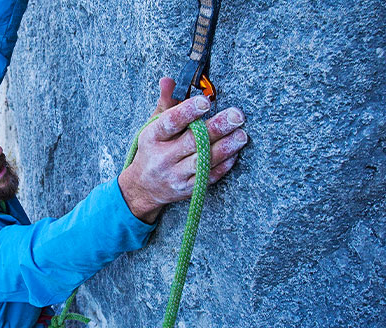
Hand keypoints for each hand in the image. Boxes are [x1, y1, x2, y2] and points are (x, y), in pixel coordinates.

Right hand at [118, 77, 247, 222]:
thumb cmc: (153, 150)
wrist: (143, 187)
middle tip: (237, 115)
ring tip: (242, 135)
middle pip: (193, 141)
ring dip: (225, 148)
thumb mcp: (154, 126)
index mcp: (153, 137)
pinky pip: (208, 177)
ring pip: (203, 161)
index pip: (170, 122)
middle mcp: (163, 157)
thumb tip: (169, 80)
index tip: (205, 101)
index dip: (187, 111)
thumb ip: (166, 103)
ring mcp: (176, 175)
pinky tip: (235, 153)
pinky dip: (223, 165)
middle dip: (217, 128)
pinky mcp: (187, 189)